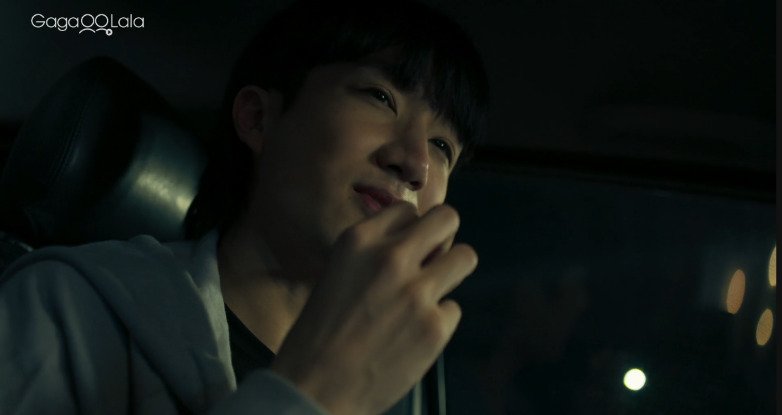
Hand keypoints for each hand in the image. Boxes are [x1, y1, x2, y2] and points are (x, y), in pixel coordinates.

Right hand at [271, 203, 476, 414]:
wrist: (313, 389)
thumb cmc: (318, 335)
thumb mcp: (336, 273)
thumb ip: (372, 253)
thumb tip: (415, 244)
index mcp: (359, 241)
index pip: (408, 209)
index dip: (410, 229)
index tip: (405, 248)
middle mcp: (391, 258)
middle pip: (448, 218)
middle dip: (444, 237)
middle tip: (434, 258)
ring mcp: (417, 293)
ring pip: (466, 257)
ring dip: (452, 271)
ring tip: (430, 292)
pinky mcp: (435, 327)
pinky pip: (453, 308)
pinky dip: (437, 321)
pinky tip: (413, 335)